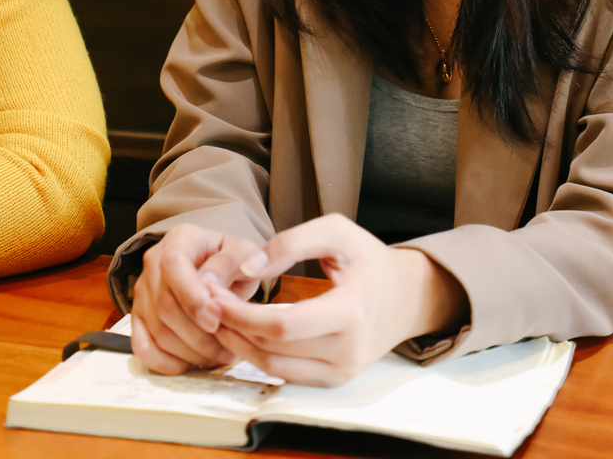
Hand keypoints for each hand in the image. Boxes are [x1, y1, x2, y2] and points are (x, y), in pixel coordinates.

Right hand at [130, 223, 266, 374]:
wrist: (216, 267)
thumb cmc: (230, 260)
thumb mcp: (242, 252)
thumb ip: (230, 263)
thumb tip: (211, 285)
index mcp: (180, 239)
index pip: (173, 265)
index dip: (191, 296)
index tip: (214, 321)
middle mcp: (153, 262)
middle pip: (164, 304)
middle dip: (196, 334)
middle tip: (225, 350)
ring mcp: (143, 291)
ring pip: (156, 329)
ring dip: (187, 351)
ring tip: (216, 357)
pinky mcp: (139, 317)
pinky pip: (142, 346)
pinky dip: (166, 362)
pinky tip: (191, 364)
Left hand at [204, 213, 469, 386]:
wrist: (405, 296)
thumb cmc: (369, 259)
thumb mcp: (337, 231)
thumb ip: (292, 241)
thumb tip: (249, 267)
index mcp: (351, 312)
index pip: (281, 326)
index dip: (241, 313)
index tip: (214, 292)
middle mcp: (347, 350)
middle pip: (271, 350)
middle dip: (232, 326)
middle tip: (207, 301)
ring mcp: (341, 371)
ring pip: (273, 368)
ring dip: (238, 344)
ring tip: (218, 314)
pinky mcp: (334, 380)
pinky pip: (285, 374)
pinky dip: (258, 355)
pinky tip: (242, 331)